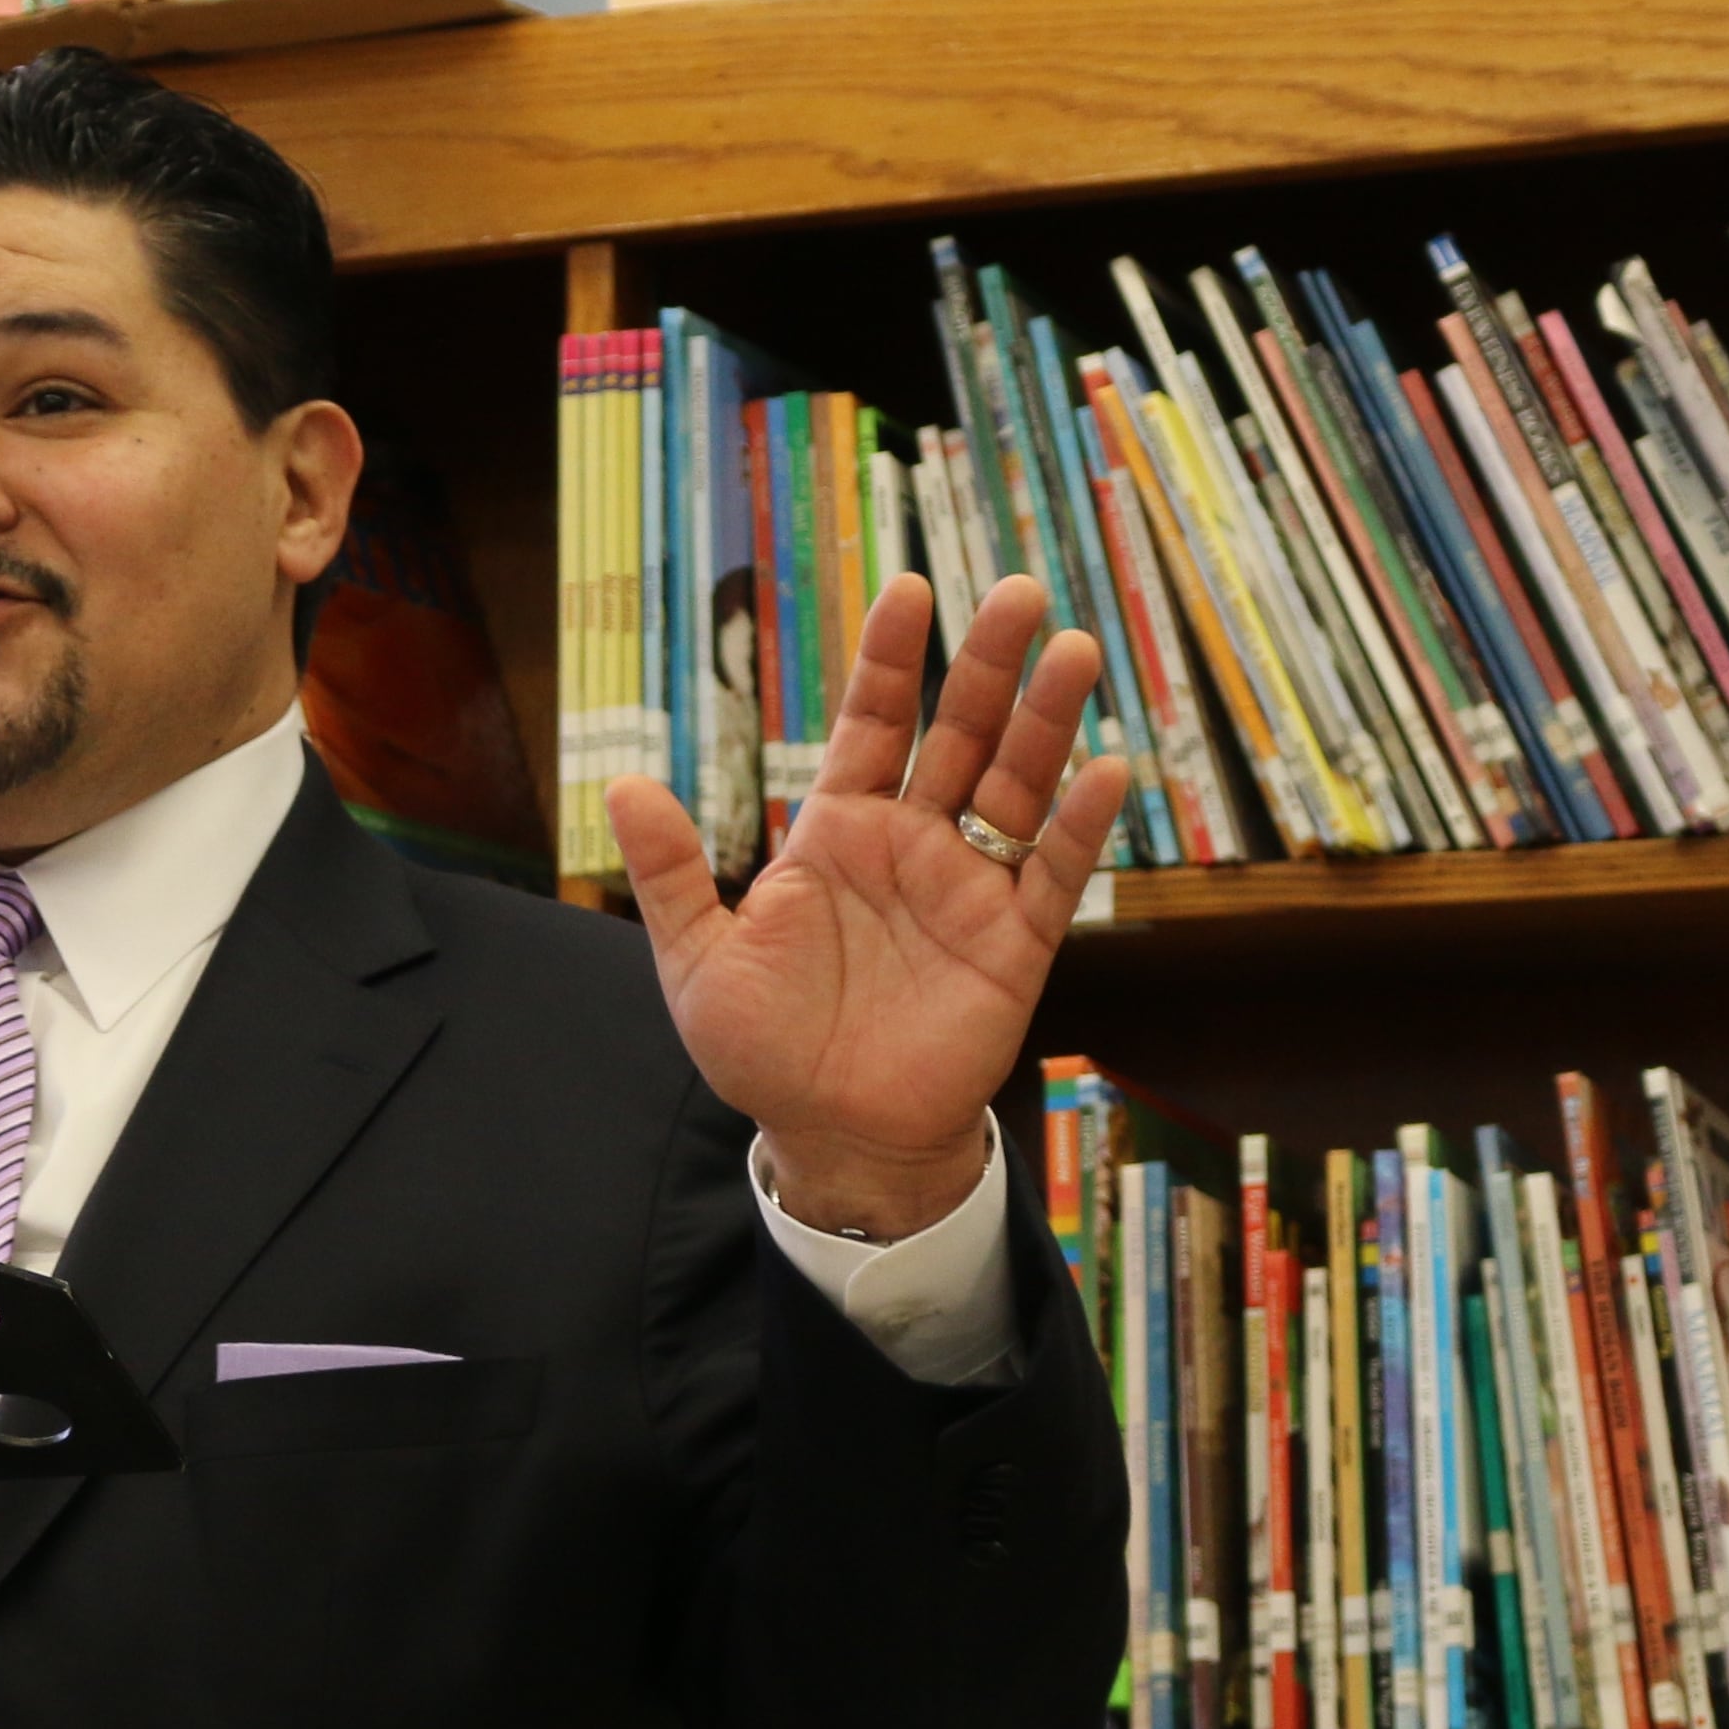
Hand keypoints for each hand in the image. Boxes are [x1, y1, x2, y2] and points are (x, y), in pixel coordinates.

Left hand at [601, 573, 1131, 1242]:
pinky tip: (1105, 769)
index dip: (890, 660)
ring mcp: (967, 889)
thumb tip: (623, 785)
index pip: (871, 724)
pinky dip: (1079, 824)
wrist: (830, 1138)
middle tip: (1017, 591)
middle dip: (985, 665)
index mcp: (837, 834)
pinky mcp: (1014, 945)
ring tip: (1074, 649)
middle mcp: (910, 846)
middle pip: (956, 734)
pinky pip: (1052, 874)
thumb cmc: (764, 1049)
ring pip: (1014, 786)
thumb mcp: (698, 958)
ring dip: (1045, 720)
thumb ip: (672, 870)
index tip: (908, 590)